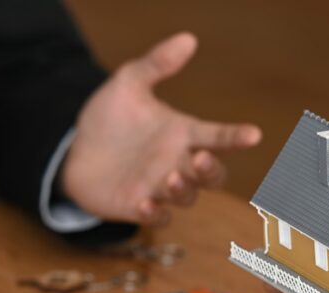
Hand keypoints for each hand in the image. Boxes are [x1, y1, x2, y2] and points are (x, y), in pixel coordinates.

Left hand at [62, 32, 261, 224]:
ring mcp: (160, 188)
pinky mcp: (139, 207)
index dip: (236, 137)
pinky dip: (155, 214)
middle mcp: (178, 163)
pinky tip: (145, 203)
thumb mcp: (129, 84)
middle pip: (212, 175)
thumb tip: (187, 38)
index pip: (218, 136)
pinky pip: (157, 218)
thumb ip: (156, 64)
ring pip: (187, 197)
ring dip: (183, 190)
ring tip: (169, 177)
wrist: (75, 149)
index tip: (253, 134)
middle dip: (211, 170)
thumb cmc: (110, 118)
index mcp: (182, 134)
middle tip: (200, 158)